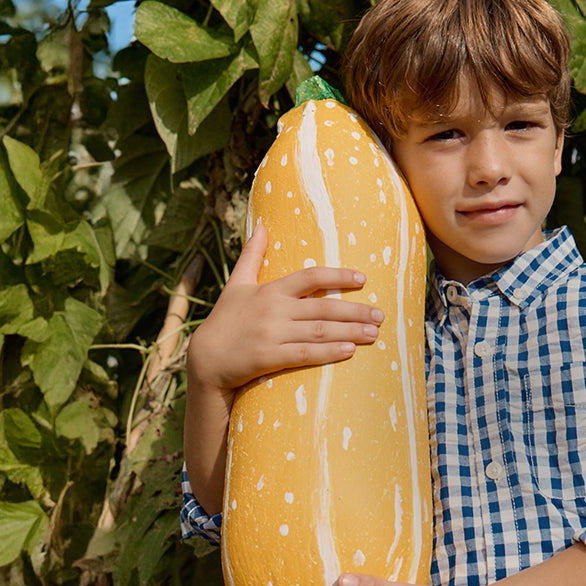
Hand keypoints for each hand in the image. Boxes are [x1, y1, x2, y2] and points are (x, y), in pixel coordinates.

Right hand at [188, 221, 383, 396]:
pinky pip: (305, 354)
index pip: (310, 277)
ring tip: (374, 334)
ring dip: (349, 331)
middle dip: (354, 311)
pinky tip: (349, 350)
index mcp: (269, 290)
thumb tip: (262, 225)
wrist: (205, 359)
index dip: (338, 275)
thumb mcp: (236, 284)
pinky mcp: (268, 357)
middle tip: (380, 315)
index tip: (362, 278)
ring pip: (319, 331)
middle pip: (322, 307)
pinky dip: (328, 352)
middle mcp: (273, 309)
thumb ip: (252, 255)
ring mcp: (271, 333)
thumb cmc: (225, 320)